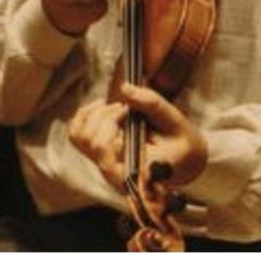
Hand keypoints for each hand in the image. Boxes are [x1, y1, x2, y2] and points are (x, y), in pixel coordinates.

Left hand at [69, 83, 207, 190]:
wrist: (183, 160)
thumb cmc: (181, 143)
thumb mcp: (174, 121)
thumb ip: (152, 104)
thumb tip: (124, 88)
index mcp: (137, 173)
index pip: (105, 153)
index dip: (109, 125)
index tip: (126, 111)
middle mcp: (116, 174)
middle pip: (91, 142)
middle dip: (106, 116)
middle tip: (125, 109)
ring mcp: (105, 166)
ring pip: (80, 137)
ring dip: (95, 115)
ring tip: (117, 109)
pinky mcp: (100, 156)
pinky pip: (77, 136)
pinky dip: (85, 116)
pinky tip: (102, 107)